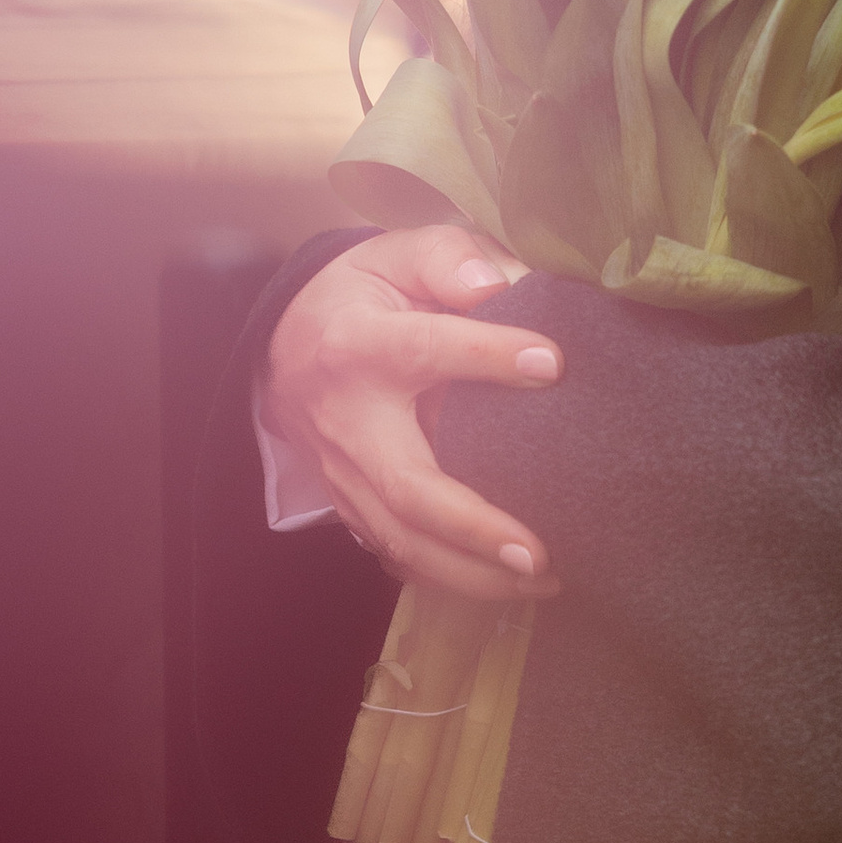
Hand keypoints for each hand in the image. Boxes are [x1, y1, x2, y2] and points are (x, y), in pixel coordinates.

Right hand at [264, 225, 563, 604]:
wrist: (288, 341)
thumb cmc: (363, 295)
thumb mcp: (396, 254)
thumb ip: (447, 258)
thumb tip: (495, 285)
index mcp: (359, 344)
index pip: (425, 349)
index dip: (487, 355)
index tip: (552, 363)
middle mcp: (347, 420)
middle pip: (406, 486)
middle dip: (473, 526)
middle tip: (537, 552)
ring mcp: (343, 474)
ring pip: (401, 538)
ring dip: (470, 571)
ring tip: (541, 580)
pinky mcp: (349, 506)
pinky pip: (394, 553)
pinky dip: (447, 578)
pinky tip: (503, 588)